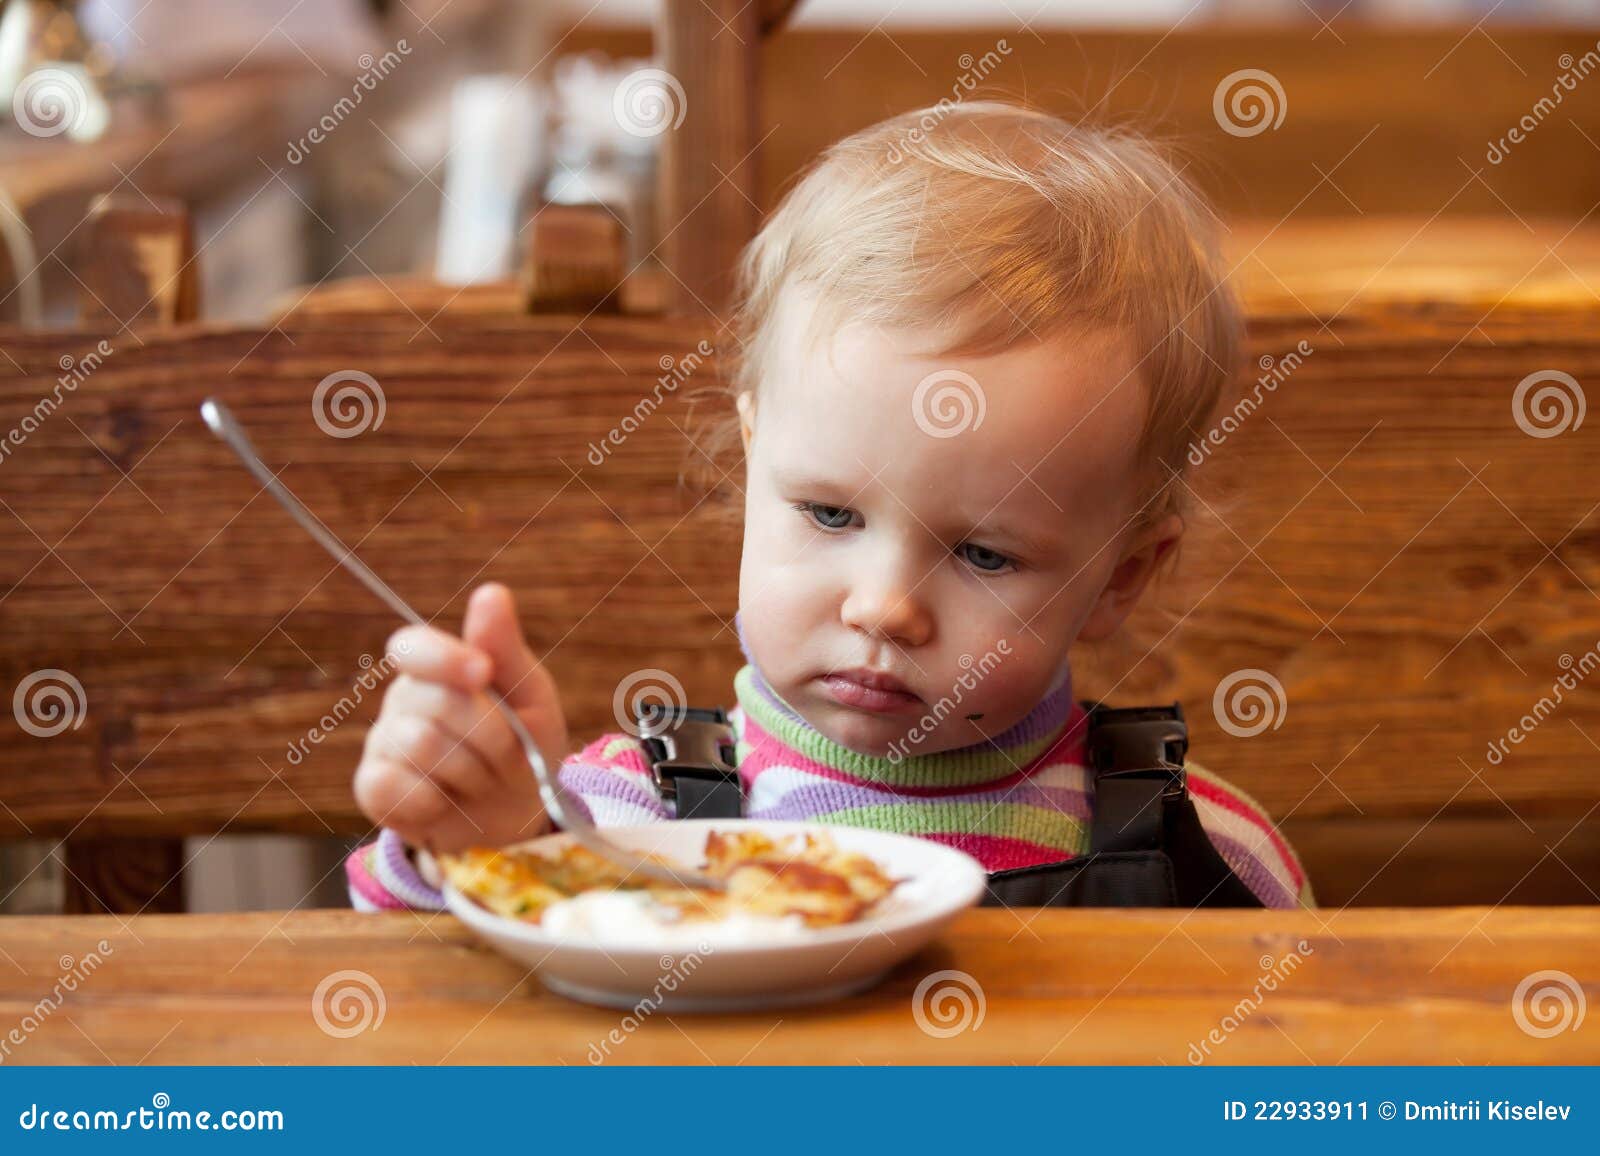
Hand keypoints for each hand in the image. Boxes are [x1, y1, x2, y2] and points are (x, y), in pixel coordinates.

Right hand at [353, 583, 567, 851]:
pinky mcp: (373, 789)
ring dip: (472, 771)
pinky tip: (448, 801)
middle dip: (489, 735)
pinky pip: (397, 787)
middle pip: (435, 703)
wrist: (518, 816)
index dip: (443, 657)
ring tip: (481, 779)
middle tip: (506, 755)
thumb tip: (490, 591)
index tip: (482, 672)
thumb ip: (505, 647)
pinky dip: (436, 800)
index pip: (413, 646)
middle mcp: (402, 700)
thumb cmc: (525, 746)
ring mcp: (382, 744)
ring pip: (421, 745)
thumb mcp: (531, 695)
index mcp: (436, 669)